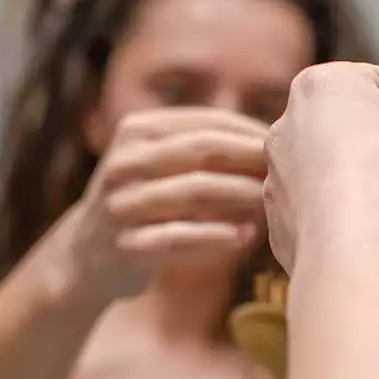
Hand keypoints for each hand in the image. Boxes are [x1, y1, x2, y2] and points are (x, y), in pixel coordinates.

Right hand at [54, 108, 269, 301]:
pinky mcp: (125, 245)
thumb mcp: (163, 164)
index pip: (209, 122)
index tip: (291, 147)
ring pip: (194, 191)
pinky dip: (217, 236)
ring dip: (241, 196)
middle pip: (203, 150)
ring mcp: (121, 204)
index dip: (253, 133)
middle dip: (251, 159)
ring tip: (273, 204)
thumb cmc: (147, 204)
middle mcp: (125, 161)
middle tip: (289, 172)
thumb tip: (280, 136)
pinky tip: (246, 237)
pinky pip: (179, 238)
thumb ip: (206, 148)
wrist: (87, 257)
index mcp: (138, 130)